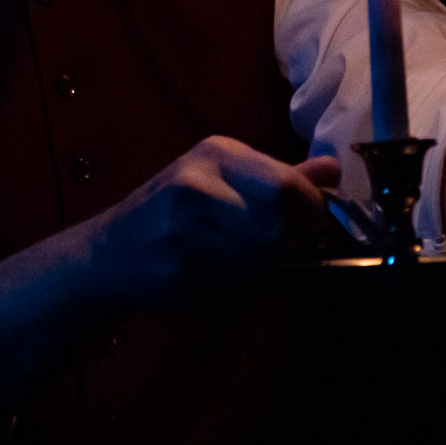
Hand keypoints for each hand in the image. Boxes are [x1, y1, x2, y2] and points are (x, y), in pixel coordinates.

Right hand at [93, 136, 340, 310]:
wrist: (112, 252)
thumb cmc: (176, 209)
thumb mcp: (223, 176)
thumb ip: (281, 175)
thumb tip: (333, 170)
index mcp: (215, 154)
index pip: (286, 186)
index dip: (312, 212)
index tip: (313, 225)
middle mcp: (196, 186)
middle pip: (276, 230)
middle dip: (288, 248)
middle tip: (282, 251)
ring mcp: (183, 233)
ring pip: (260, 264)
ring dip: (262, 272)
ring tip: (239, 261)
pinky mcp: (178, 273)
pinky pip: (236, 289)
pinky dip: (238, 290)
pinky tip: (214, 275)